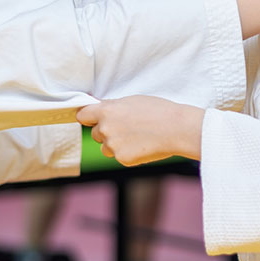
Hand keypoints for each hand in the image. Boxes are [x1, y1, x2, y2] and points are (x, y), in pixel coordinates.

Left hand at [77, 96, 203, 165]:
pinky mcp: (123, 159)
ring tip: (137, 137)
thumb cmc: (158, 110)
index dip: (88, 117)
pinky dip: (128, 153)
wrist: (177, 129)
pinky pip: (119, 157)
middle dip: (106, 132)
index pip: (82, 116)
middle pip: (95, 134)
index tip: (92, 119)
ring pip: (106, 148)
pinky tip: (143, 145)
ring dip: (115, 145)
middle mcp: (105, 129)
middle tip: (127, 128)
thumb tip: (99, 108)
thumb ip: (112, 106)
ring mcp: (113, 146)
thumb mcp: (132, 101)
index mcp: (106, 111)